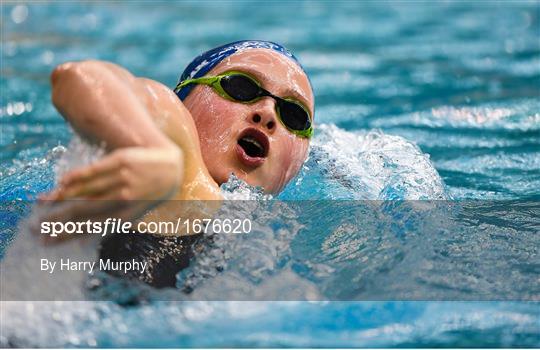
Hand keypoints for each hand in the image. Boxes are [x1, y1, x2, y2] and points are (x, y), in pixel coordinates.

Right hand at [36, 146, 182, 242]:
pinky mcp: (122, 160)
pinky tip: (62, 182)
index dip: (68, 234)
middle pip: (83, 210)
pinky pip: (94, 169)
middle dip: (58, 219)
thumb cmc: (152, 192)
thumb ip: (112, 222)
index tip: (49, 240)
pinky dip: (76, 176)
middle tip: (37, 226)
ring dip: (60, 197)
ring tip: (42, 202)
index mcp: (128, 214)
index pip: (91, 227)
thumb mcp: (137, 211)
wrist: (172, 166)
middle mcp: (124, 197)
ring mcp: (123, 178)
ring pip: (85, 189)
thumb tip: (84, 237)